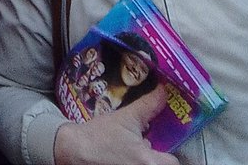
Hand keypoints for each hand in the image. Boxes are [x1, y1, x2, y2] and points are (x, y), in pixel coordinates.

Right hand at [54, 87, 176, 164]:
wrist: (74, 150)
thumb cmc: (99, 136)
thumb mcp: (125, 117)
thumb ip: (148, 105)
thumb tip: (164, 91)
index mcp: (149, 162)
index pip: (173, 161)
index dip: (166, 151)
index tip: (157, 142)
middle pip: (162, 164)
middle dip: (155, 155)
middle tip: (144, 144)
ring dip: (143, 159)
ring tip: (129, 149)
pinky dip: (133, 162)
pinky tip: (123, 156)